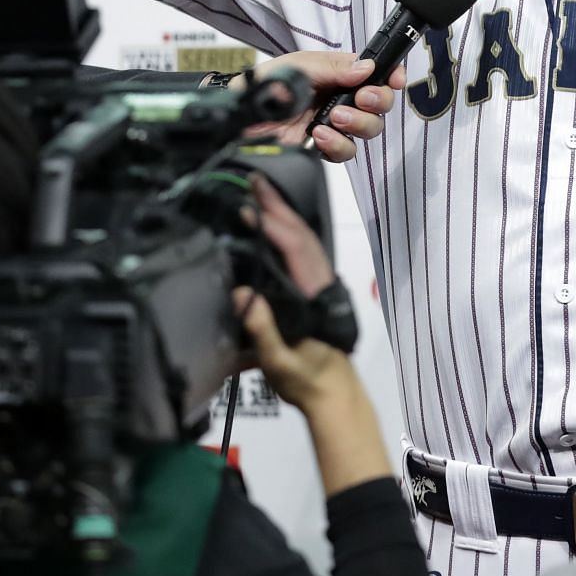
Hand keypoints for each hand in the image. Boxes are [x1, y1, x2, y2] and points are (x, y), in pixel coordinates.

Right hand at [234, 179, 354, 410]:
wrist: (334, 395)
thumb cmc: (306, 381)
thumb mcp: (279, 362)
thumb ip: (262, 331)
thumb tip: (242, 293)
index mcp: (315, 294)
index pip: (294, 249)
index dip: (272, 225)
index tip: (248, 207)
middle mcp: (322, 281)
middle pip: (302, 235)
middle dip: (278, 207)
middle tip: (254, 181)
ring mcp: (323, 283)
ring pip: (306, 240)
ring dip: (284, 215)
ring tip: (261, 195)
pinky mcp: (318, 289)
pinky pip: (305, 252)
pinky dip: (290, 233)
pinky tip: (274, 226)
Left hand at [240, 52, 404, 162]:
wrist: (240, 115)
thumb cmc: (266, 83)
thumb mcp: (300, 66)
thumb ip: (334, 67)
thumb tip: (366, 68)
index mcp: (340, 73)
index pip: (377, 73)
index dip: (391, 75)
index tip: (394, 79)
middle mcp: (342, 98)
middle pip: (380, 104)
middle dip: (377, 102)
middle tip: (361, 99)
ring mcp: (335, 124)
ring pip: (369, 130)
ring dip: (358, 124)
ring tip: (333, 118)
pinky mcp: (324, 146)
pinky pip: (346, 151)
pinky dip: (338, 145)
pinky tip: (320, 136)